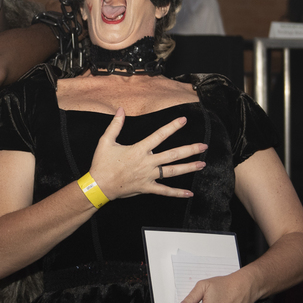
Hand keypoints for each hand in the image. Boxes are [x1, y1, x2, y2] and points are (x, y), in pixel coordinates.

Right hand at [88, 110, 207, 199]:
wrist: (99, 186)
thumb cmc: (102, 163)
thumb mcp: (106, 141)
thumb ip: (115, 125)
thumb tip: (120, 109)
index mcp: (139, 150)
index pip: (159, 135)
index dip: (172, 127)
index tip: (183, 120)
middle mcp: (147, 163)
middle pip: (173, 155)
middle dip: (189, 150)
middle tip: (203, 146)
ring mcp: (148, 176)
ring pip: (172, 171)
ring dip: (189, 168)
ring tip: (202, 164)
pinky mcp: (147, 187)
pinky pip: (165, 191)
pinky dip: (177, 193)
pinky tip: (189, 193)